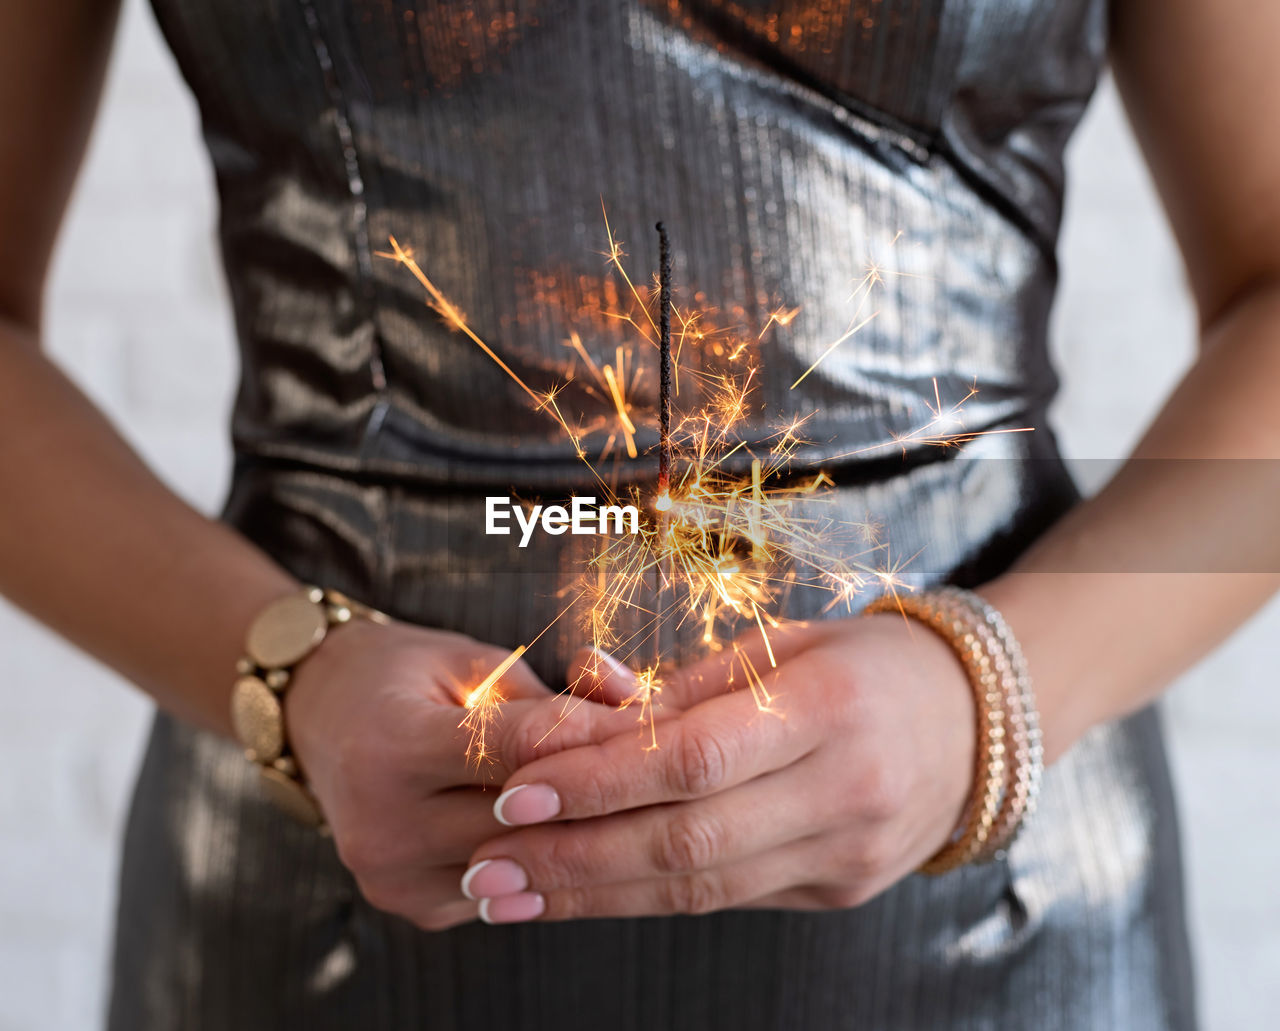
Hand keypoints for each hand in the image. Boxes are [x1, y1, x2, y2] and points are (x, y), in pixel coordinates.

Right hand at [283, 617, 636, 929]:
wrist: (323, 718)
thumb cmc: (406, 676)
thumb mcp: (471, 663)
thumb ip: (546, 701)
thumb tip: (641, 719)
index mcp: (389, 748)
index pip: (517, 749)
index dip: (594, 735)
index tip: (656, 722)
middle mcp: (382, 825)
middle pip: (528, 820)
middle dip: (603, 791)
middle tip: (669, 765)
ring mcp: (394, 878)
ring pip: (526, 863)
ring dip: (585, 831)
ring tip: (639, 794)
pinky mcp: (415, 906)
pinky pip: (508, 886)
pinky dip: (549, 855)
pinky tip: (584, 825)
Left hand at [458, 615, 975, 921]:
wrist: (975, 722)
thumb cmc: (861, 664)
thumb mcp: (779, 644)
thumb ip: (677, 686)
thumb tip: (573, 702)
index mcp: (828, 707)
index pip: (692, 758)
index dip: (596, 782)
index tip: (512, 794)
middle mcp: (845, 791)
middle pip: (686, 841)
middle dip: (573, 859)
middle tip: (482, 868)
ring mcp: (849, 855)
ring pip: (699, 888)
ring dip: (593, 894)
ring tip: (507, 894)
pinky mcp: (840, 891)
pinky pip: (726, 898)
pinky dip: (646, 896)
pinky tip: (582, 891)